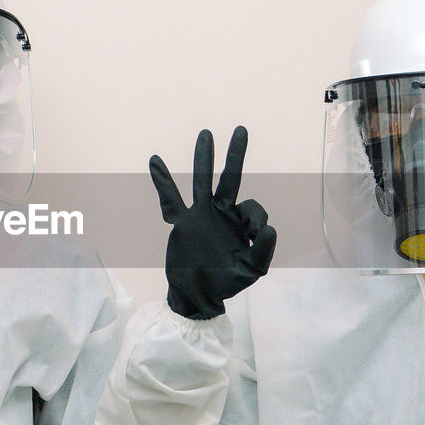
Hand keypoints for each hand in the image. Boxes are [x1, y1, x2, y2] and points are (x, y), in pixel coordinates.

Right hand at [149, 126, 276, 318]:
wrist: (198, 295)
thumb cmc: (227, 282)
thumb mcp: (252, 270)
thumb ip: (263, 251)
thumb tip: (269, 229)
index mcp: (241, 223)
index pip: (252, 207)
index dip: (255, 218)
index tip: (252, 236)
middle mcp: (222, 213)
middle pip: (230, 178)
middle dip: (235, 155)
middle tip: (241, 129)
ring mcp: (201, 215)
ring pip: (202, 180)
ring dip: (204, 158)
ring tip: (206, 134)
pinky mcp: (182, 223)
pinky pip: (171, 199)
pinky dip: (163, 180)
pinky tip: (155, 160)